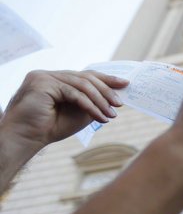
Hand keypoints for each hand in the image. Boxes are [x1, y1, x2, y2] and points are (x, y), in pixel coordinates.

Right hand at [0, 70, 127, 150]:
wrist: (27, 138)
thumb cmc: (50, 127)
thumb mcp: (79, 113)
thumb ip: (94, 102)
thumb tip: (116, 97)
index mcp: (56, 79)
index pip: (85, 75)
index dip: (106, 79)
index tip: (125, 84)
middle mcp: (49, 75)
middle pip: (85, 78)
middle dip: (106, 91)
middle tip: (119, 104)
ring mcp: (44, 76)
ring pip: (82, 85)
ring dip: (100, 101)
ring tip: (112, 114)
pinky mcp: (42, 82)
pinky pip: (74, 93)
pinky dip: (90, 105)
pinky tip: (100, 117)